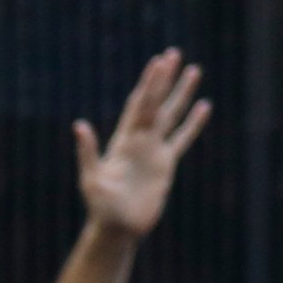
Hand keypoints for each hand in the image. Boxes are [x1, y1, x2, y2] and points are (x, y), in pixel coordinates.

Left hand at [76, 50, 210, 240]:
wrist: (118, 229)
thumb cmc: (101, 207)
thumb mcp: (91, 179)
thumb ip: (87, 152)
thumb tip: (79, 125)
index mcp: (123, 140)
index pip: (140, 105)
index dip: (149, 83)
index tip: (158, 61)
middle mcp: (139, 140)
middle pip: (156, 102)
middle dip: (164, 79)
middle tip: (174, 53)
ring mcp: (153, 150)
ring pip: (171, 115)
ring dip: (181, 94)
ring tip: (194, 70)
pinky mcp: (165, 164)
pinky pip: (182, 139)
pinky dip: (193, 124)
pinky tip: (204, 107)